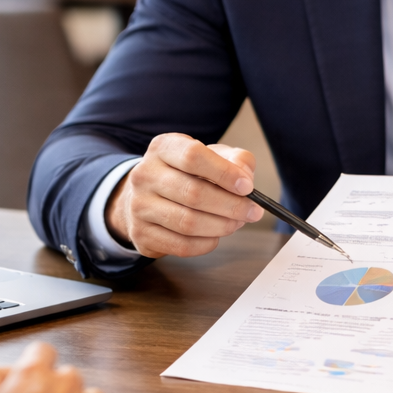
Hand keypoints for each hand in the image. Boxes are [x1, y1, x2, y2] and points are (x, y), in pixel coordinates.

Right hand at [105, 133, 262, 258]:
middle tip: (252, 211)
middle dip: (231, 206)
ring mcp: (139, 206)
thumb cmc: (186, 174)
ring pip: (188, 222)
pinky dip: (206, 244)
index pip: (193, 156)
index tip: (247, 187)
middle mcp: (145, 174)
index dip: (224, 173)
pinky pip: (181, 245)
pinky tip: (215, 235)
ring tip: (236, 223)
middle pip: (193, 193)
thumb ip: (235, 160)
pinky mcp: (142, 233)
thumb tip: (245, 180)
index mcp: (163, 148)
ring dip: (221, 226)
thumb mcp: (211, 156)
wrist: (147, 197)